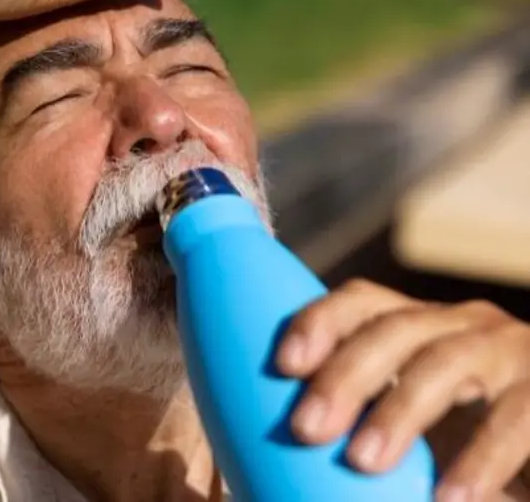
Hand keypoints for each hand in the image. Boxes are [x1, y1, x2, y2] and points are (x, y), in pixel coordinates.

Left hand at [275, 279, 529, 500]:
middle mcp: (461, 325)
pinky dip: (481, 457)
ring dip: (399, 411)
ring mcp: (510, 350)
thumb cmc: (464, 441)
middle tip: (305, 429)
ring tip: (361, 462)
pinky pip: (517, 415)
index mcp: (418, 326)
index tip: (283, 365)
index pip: (361, 303)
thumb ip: (360, 421)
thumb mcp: (412, 421)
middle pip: (393, 330)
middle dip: (345, 375)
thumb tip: (279, 455)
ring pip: (445, 363)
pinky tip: (450, 499)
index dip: (320, 322)